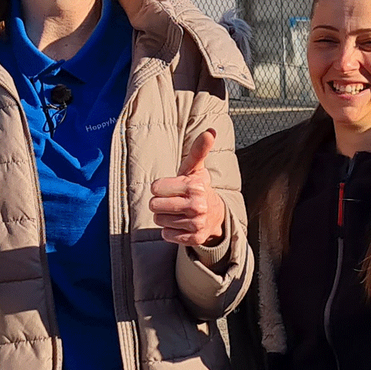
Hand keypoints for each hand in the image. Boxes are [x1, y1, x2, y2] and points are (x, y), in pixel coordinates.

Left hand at [149, 129, 225, 248]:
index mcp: (194, 186)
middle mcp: (197, 205)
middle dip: (159, 203)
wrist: (215, 215)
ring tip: (177, 212)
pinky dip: (170, 231)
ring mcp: (196, 223)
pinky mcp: (194, 238)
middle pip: (154, 205)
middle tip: (172, 201)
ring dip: (164, 217)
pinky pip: (166, 234)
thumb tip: (210, 131)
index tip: (170, 188)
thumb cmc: (198, 188)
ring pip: (159, 220)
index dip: (159, 188)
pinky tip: (181, 224)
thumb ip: (198, 149)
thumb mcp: (196, 169)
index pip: (155, 188)